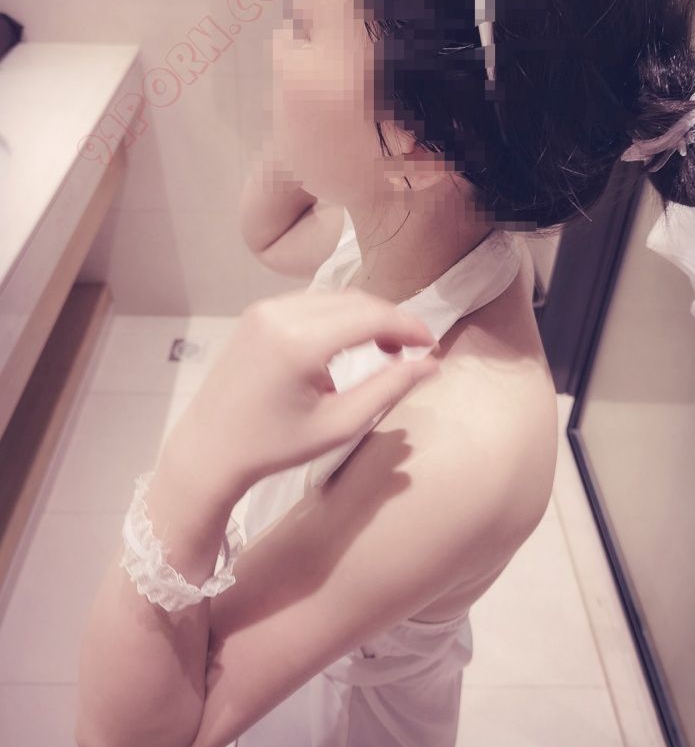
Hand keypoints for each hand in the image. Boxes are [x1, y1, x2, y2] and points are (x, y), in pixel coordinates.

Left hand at [161, 288, 440, 504]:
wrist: (209, 448)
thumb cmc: (274, 447)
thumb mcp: (338, 425)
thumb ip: (387, 390)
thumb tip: (429, 364)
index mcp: (299, 343)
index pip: (371, 317)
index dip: (409, 326)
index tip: (432, 345)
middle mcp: (280, 314)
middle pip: (355, 301)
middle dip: (390, 320)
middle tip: (412, 350)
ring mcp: (264, 309)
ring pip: (334, 298)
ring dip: (365, 316)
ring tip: (385, 348)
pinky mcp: (257, 313)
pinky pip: (311, 303)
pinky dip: (338, 317)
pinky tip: (348, 344)